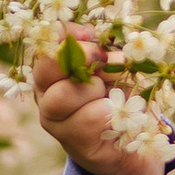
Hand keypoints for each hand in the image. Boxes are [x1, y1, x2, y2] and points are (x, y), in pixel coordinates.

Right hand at [31, 30, 167, 174]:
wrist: (130, 137)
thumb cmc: (116, 92)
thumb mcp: (109, 64)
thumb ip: (95, 46)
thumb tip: (85, 32)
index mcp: (49, 71)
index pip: (44, 44)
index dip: (69, 36)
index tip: (92, 35)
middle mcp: (44, 94)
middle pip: (47, 67)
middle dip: (84, 58)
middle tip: (107, 61)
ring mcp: (54, 121)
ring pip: (66, 94)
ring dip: (97, 88)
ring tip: (111, 93)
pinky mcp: (73, 142)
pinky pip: (91, 117)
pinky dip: (111, 111)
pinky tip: (116, 114)